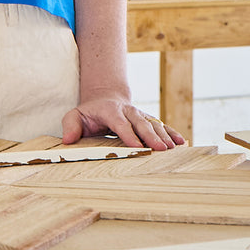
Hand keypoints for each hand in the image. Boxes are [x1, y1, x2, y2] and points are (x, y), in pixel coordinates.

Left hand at [61, 97, 184, 150]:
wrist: (104, 99)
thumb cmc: (89, 114)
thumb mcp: (74, 116)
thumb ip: (70, 126)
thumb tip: (67, 140)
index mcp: (110, 111)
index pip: (120, 123)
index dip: (129, 135)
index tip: (136, 146)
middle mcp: (128, 111)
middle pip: (141, 123)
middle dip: (151, 136)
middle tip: (160, 149)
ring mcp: (140, 114)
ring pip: (153, 124)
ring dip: (164, 136)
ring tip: (173, 149)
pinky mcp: (148, 119)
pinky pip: (162, 126)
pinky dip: (172, 133)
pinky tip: (181, 142)